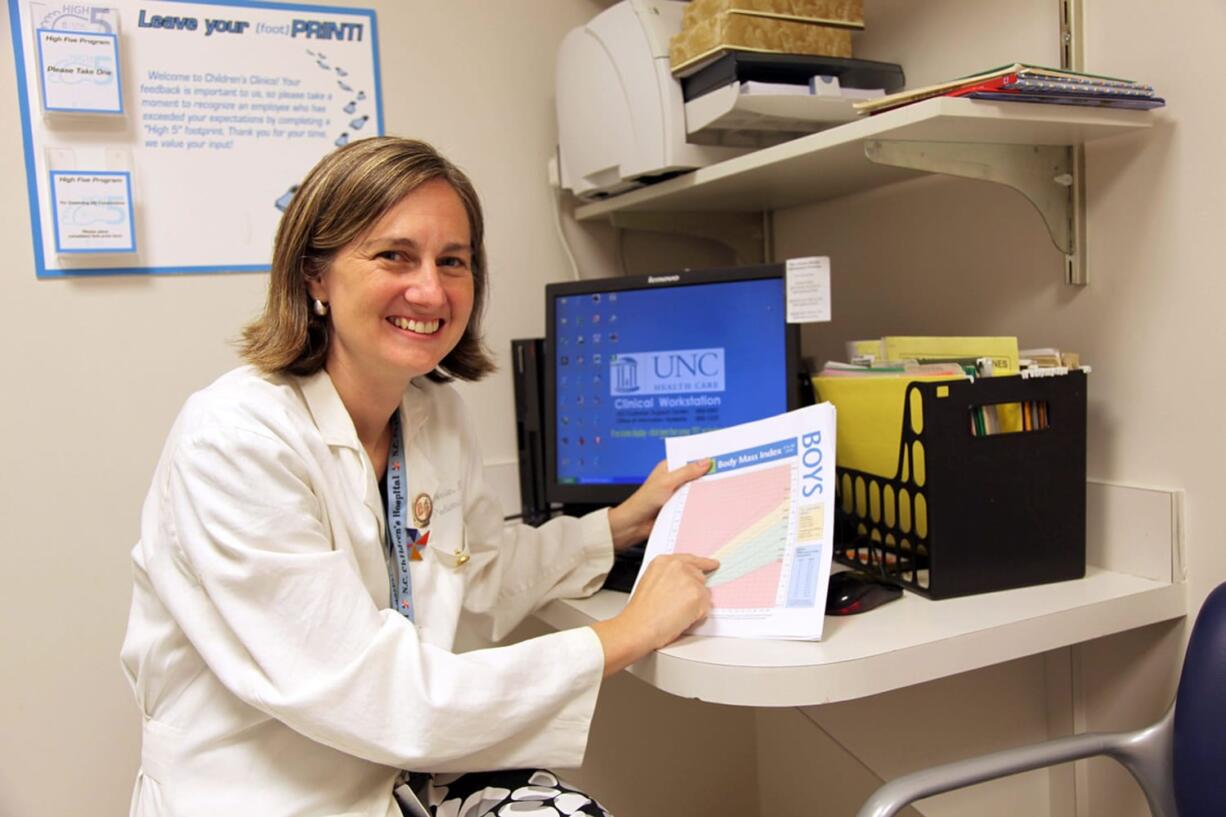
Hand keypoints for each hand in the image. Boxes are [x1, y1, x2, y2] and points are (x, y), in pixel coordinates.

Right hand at [590, 553, 719, 676]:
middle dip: (694, 591)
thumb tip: (683, 583)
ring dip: (695, 605)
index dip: (703, 563)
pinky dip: (697, 616)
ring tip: (675, 612)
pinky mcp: (698, 596)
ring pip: (704, 594)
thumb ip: (669, 576)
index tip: (712, 564)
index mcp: (664, 561)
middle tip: (679, 605)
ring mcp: (689, 580)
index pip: (691, 559)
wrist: (638, 626)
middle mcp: (678, 566)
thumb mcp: (650, 582)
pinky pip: (706, 608)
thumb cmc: (641, 612)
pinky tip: (680, 618)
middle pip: (699, 577)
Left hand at [607, 458, 711, 550]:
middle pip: (695, 474)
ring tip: (721, 488)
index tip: (720, 458)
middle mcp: (673, 479)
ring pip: (696, 489)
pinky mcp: (679, 507)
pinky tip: (711, 503)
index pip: (690, 458)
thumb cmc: (643, 501)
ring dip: (705, 490)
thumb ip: (686, 472)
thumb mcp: (667, 482)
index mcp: (669, 467)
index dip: (703, 458)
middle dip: (708, 475)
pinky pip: (693, 502)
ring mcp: (677, 493)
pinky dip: (700, 503)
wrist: (634, 525)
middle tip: (726, 474)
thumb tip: (705, 462)